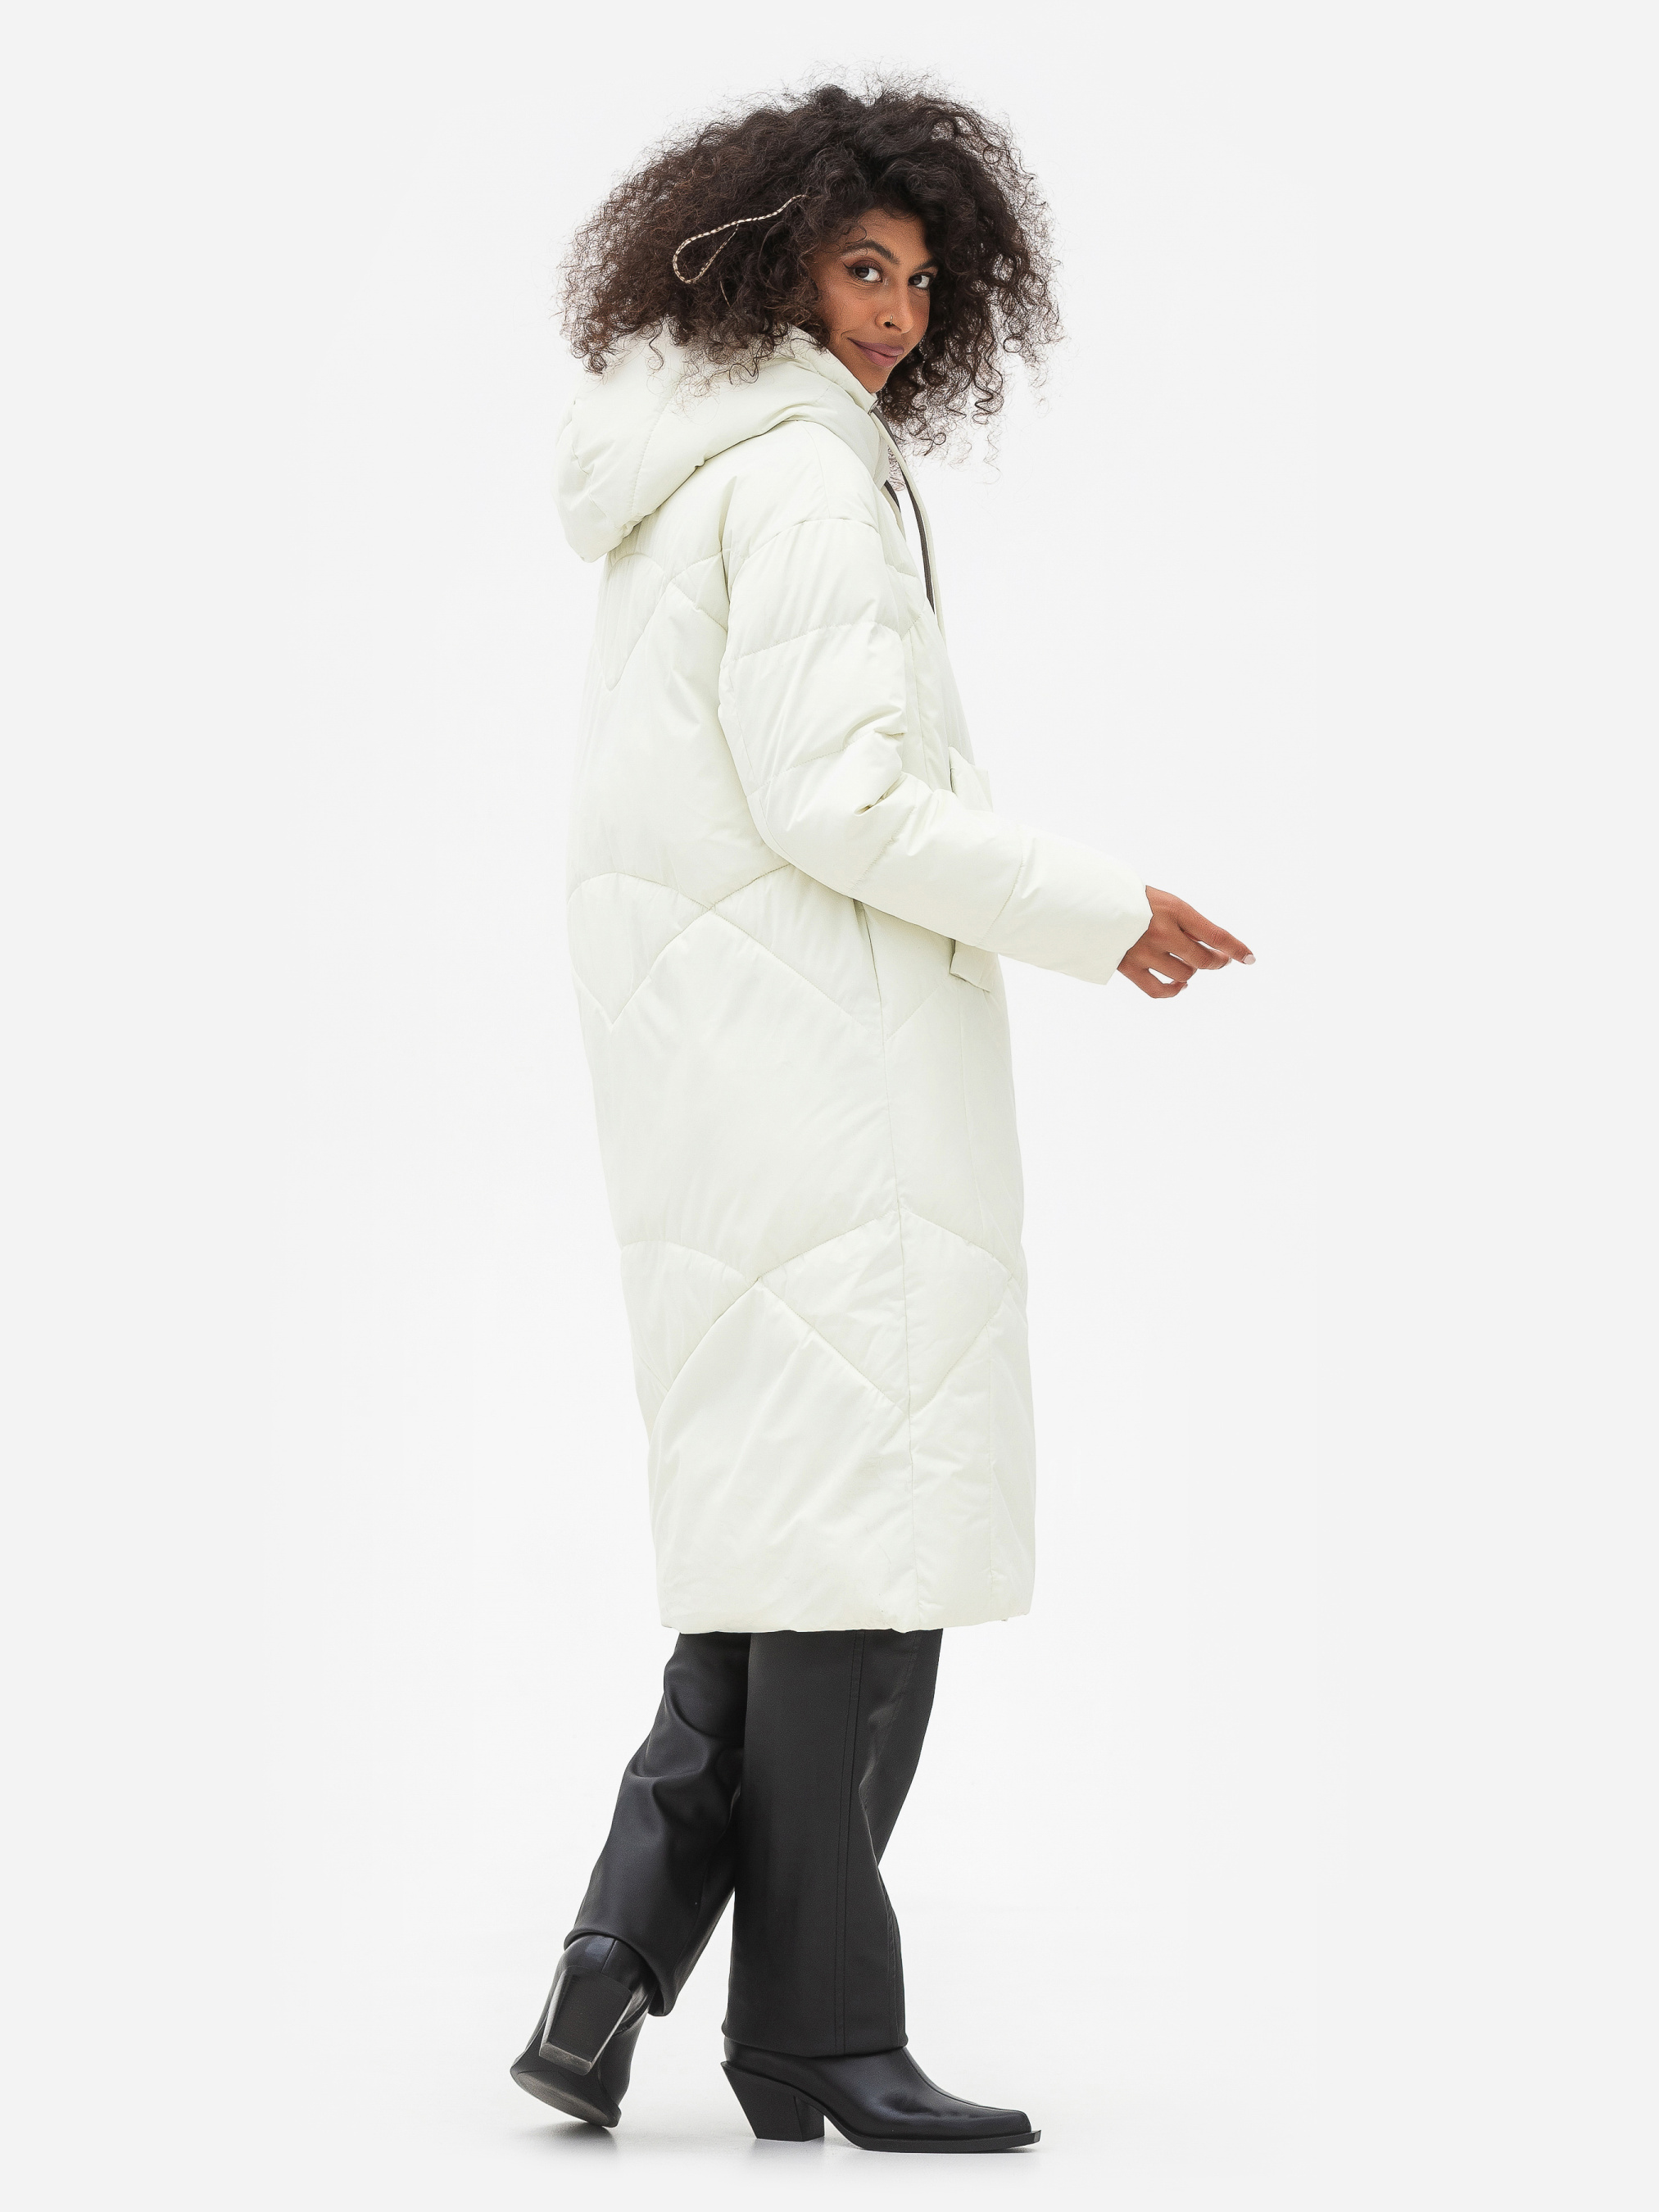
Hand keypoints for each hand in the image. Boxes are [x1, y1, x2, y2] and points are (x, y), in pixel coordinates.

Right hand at [1118, 886, 1253, 998]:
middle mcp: (1162, 932)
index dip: (1236, 948)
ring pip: (1184, 973)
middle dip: (1215, 961)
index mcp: (1174, 910)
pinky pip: (1158, 990)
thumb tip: (1213, 947)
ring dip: (1192, 971)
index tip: (1250, 958)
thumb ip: (1188, 923)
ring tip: (1189, 963)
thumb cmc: (1134, 901)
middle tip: (1218, 959)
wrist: (1093, 902)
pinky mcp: (1128, 967)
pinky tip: (1180, 985)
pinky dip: (1173, 990)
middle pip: (1203, 959)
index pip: (1215, 934)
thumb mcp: (1166, 901)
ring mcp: (1144, 952)